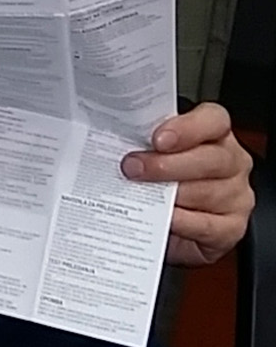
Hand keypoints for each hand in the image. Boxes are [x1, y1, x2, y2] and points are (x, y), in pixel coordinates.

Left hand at [122, 103, 254, 266]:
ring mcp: (236, 195)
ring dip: (168, 194)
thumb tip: (111, 138)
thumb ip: (145, 139)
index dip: (187, 128)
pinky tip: (162, 217)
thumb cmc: (166, 174)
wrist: (181, 218)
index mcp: (216, 133)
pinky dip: (181, 221)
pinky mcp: (232, 227)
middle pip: (209, 159)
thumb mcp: (156, 149)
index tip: (157, 139)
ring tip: (139, 193)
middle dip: (165, 165)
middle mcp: (232, 162)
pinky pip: (207, 224)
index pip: (214, 119)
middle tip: (132, 168)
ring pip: (207, 192)